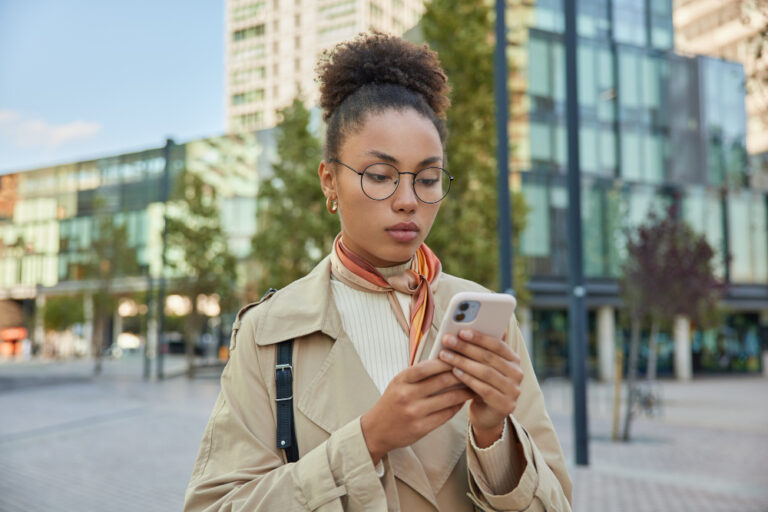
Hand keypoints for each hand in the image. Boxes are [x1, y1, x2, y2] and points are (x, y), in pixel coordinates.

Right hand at [360, 359, 474, 463]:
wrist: (376, 430)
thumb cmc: (391, 403)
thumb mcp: (399, 383)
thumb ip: (418, 374)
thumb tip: (444, 362)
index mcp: (401, 380)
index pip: (426, 367)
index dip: (445, 361)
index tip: (459, 356)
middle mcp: (407, 395)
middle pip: (441, 381)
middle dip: (460, 374)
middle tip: (474, 370)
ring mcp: (415, 412)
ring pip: (448, 399)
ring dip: (464, 392)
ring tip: (474, 386)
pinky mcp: (422, 428)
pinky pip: (446, 414)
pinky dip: (457, 406)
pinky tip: (462, 401)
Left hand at [438, 329, 522, 447]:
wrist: (487, 416)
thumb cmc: (482, 385)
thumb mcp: (483, 367)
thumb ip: (480, 350)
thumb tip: (464, 327)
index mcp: (514, 360)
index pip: (498, 344)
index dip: (479, 337)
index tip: (461, 331)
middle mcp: (517, 374)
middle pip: (489, 357)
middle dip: (466, 347)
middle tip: (447, 340)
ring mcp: (513, 391)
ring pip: (485, 372)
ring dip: (463, 362)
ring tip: (445, 355)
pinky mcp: (505, 405)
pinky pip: (484, 389)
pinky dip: (468, 379)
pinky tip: (454, 372)